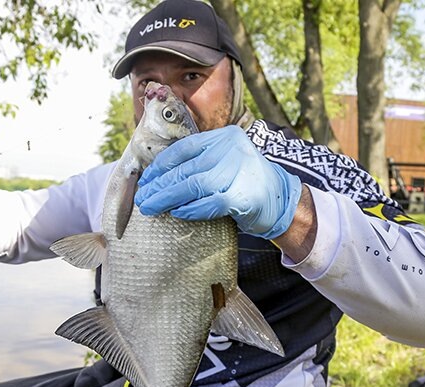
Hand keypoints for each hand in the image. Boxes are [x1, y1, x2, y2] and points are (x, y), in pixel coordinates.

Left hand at [134, 126, 301, 239]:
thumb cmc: (245, 183)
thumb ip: (199, 163)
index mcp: (225, 137)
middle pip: (186, 168)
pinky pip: (209, 203)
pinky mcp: (243, 196)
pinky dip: (190, 209)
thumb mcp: (225, 162)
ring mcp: (239, 171)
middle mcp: (233, 149)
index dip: (161, 165)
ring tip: (151, 207)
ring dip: (168, 198)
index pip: (185, 148)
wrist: (282, 200)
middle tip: (143, 198)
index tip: (146, 179)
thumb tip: (158, 178)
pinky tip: (177, 212)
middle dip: (160, 185)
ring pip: (193, 185)